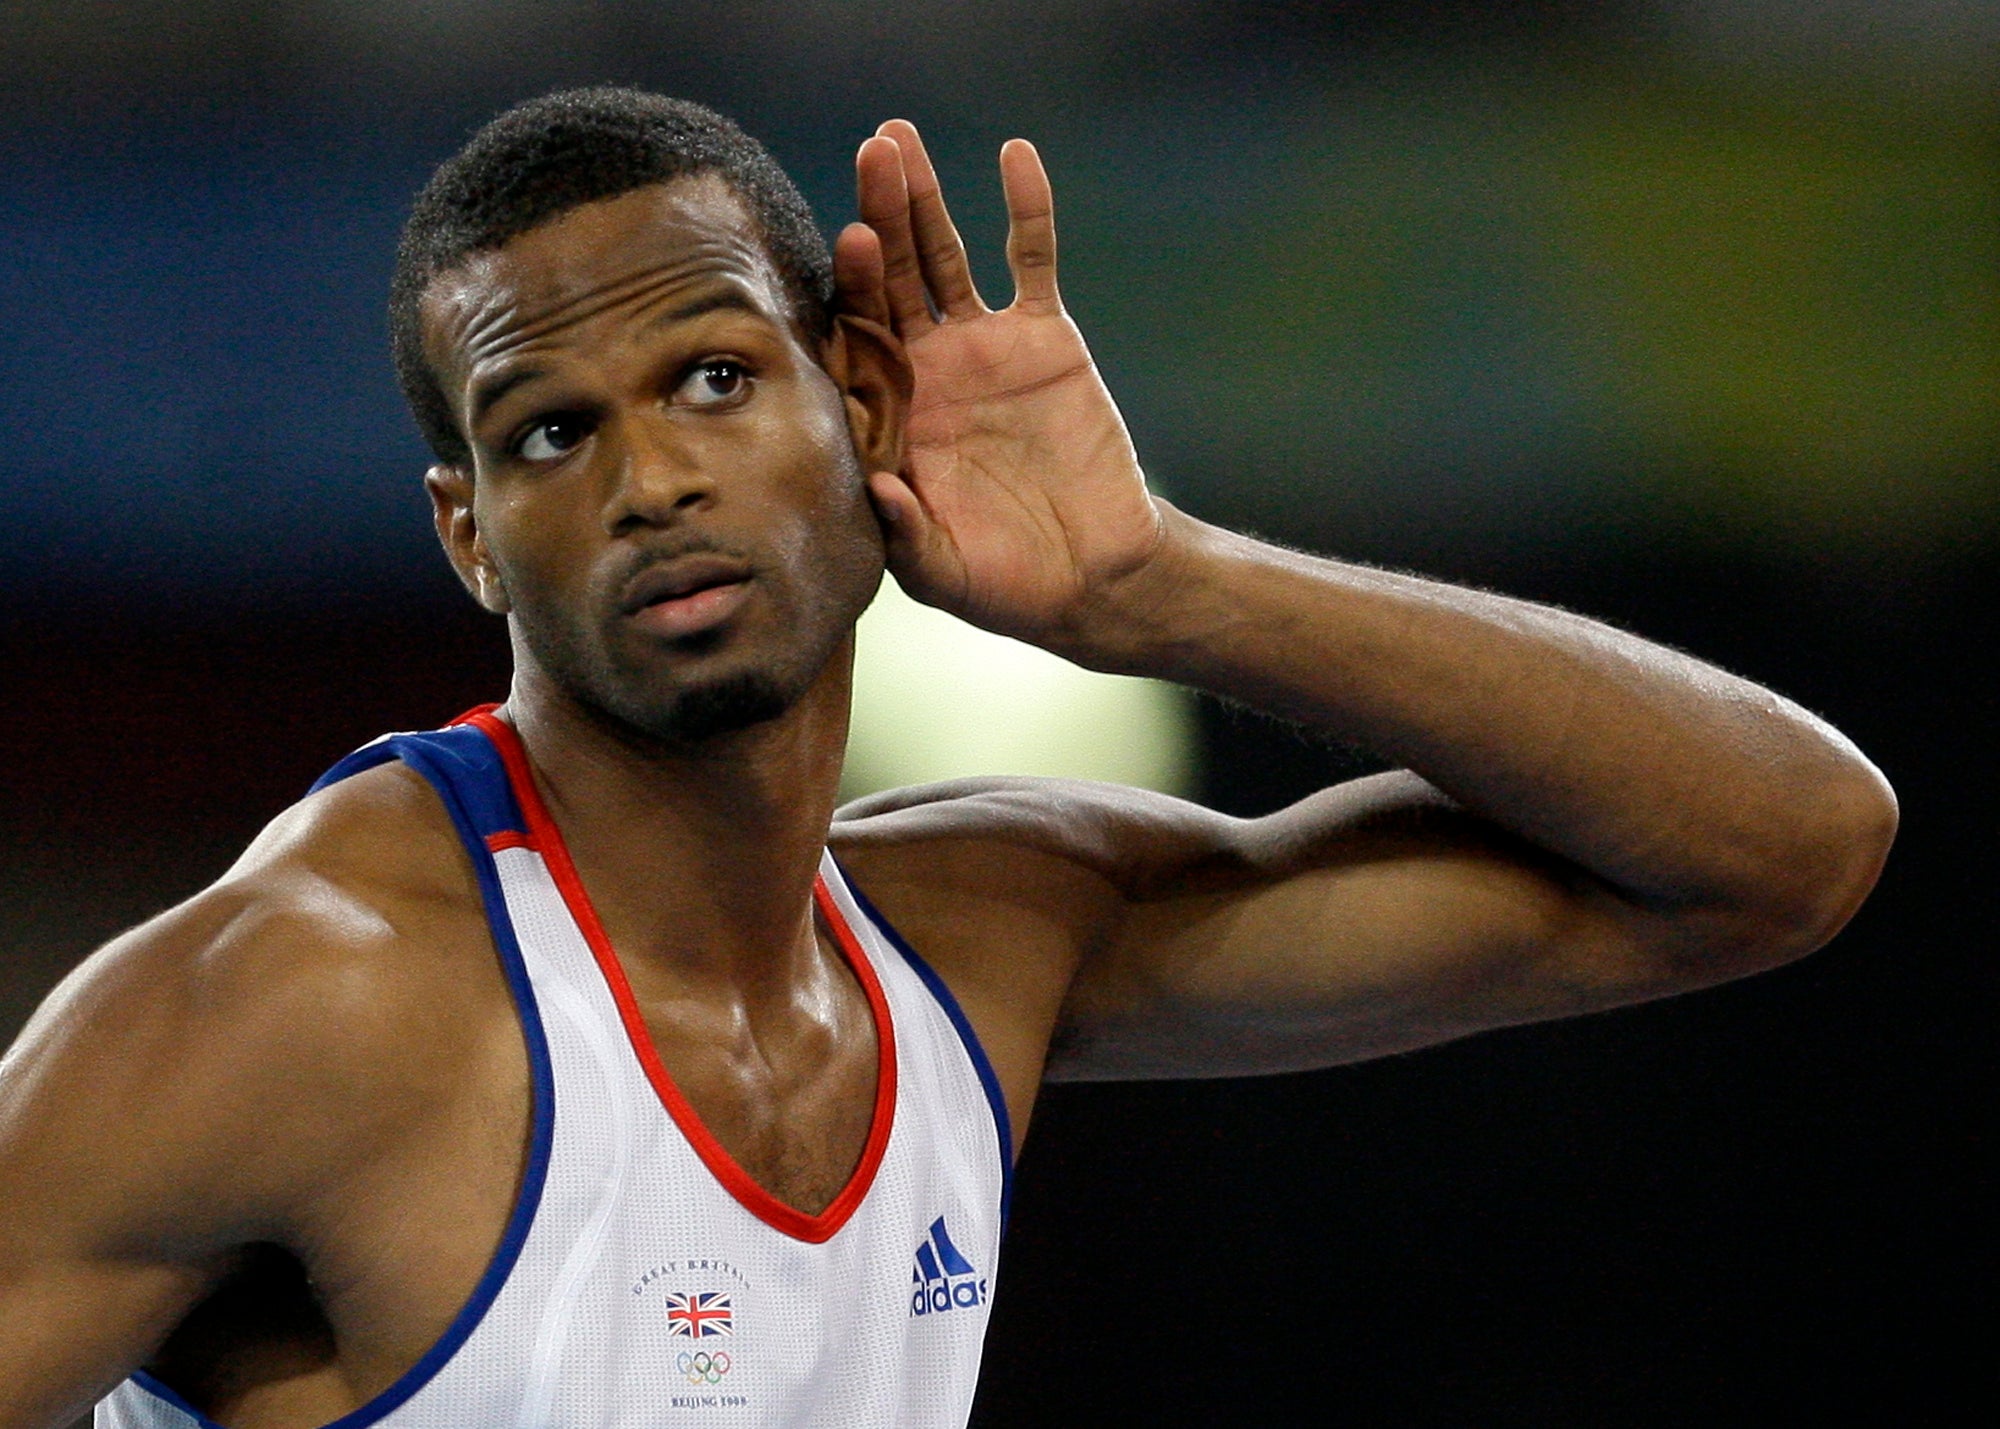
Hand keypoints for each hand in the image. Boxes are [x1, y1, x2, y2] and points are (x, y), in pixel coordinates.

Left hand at [836, 122, 1164, 651]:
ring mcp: (982, 345)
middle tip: (872, 152)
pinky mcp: (1043, 337)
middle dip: (879, 214)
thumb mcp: (945, 572)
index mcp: (889, 414)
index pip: (857, 337)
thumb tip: (878, 488)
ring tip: (902, 137)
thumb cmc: (1004, 583)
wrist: (1090, 573)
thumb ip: (907, 533)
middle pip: (891, 275)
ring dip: (924, 196)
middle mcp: (925, 369)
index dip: (854, 288)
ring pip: (944, 253)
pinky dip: (1026, 209)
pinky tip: (1015, 155)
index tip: (851, 240)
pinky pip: (1031, 260)